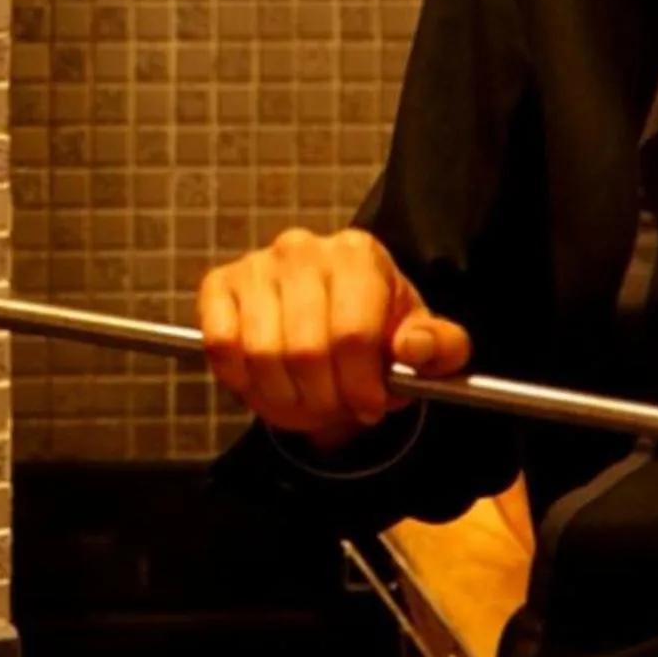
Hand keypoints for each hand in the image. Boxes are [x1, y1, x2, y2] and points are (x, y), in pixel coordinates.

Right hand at [197, 227, 471, 449]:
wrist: (331, 318)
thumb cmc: (379, 331)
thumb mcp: (423, 343)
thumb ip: (439, 348)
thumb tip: (415, 348)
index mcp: (358, 255)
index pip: (352, 334)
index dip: (360, 385)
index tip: (368, 406)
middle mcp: (302, 248)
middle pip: (305, 350)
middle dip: (322, 397)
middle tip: (333, 407)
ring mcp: (255, 264)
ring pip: (261, 354)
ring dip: (283, 395)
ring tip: (303, 397)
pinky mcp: (218, 284)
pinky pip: (221, 345)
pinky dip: (240, 378)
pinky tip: (265, 380)